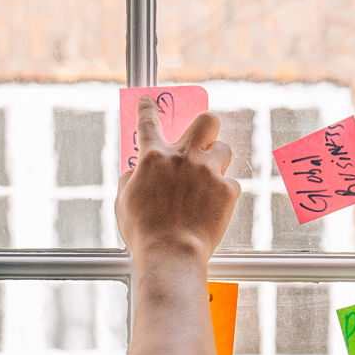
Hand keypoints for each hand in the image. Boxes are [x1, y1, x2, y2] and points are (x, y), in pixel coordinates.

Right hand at [117, 98, 238, 258]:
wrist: (172, 253)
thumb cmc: (145, 232)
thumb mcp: (124, 201)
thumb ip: (131, 178)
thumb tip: (138, 170)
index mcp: (154, 157)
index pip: (148, 122)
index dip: (148, 108)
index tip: (150, 100)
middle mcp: (184, 157)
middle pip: (206, 120)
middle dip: (206, 125)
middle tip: (203, 138)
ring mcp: (208, 172)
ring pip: (224, 148)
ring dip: (217, 160)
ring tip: (209, 178)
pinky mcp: (227, 190)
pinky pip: (230, 183)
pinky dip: (223, 193)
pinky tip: (213, 207)